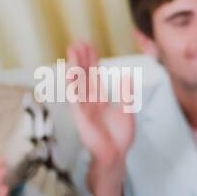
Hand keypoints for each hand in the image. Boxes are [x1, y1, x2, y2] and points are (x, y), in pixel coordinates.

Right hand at [68, 39, 134, 168]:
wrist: (116, 155)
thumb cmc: (120, 136)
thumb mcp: (127, 111)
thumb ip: (126, 95)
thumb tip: (127, 77)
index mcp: (100, 98)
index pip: (94, 75)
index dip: (91, 60)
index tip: (88, 45)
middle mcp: (89, 100)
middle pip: (84, 74)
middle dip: (81, 58)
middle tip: (78, 41)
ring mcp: (83, 107)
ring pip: (77, 82)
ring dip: (74, 66)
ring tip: (72, 50)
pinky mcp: (80, 116)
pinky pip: (74, 98)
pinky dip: (72, 85)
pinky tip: (70, 72)